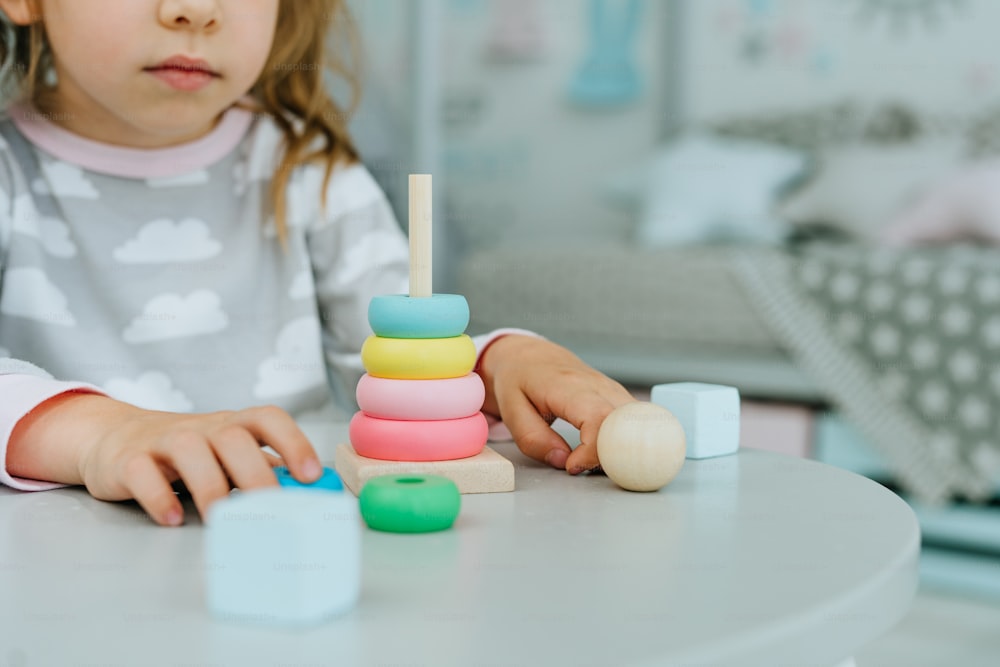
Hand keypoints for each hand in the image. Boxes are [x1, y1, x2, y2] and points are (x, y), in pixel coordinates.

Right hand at [9, 394, 322, 525]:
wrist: (116, 437)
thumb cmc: (190, 451)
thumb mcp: (228, 455)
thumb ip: (265, 469)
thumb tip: (314, 494)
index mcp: (233, 425)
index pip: (268, 418)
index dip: (293, 442)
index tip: (309, 476)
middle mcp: (202, 428)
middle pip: (233, 437)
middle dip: (255, 474)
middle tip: (270, 511)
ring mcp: (163, 441)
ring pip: (189, 450)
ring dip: (210, 486)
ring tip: (221, 519)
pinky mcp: (128, 460)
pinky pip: (142, 472)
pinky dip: (158, 497)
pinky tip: (173, 520)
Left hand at [477, 335, 634, 474]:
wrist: (530, 354)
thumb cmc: (519, 379)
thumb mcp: (512, 410)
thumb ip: (533, 439)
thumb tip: (562, 461)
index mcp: (569, 386)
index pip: (598, 418)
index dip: (592, 450)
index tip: (573, 466)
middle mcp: (597, 385)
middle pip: (626, 423)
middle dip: (614, 455)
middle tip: (589, 468)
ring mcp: (611, 389)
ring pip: (636, 422)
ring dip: (622, 448)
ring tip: (595, 459)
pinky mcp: (617, 396)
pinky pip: (633, 420)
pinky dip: (625, 440)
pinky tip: (605, 450)